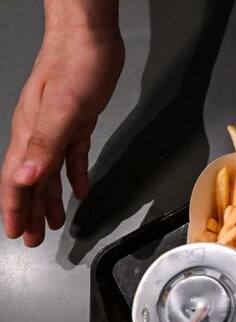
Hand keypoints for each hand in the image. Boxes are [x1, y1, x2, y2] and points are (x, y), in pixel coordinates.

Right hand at [1, 23, 123, 245]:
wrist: (89, 36)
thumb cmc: (75, 66)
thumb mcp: (62, 108)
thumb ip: (45, 145)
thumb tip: (26, 179)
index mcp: (29, 134)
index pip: (17, 180)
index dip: (14, 209)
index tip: (15, 233)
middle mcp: (38, 134)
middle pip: (30, 182)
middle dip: (28, 212)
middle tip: (30, 239)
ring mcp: (56, 128)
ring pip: (49, 174)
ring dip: (49, 200)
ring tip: (51, 224)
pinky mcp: (76, 122)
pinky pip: (71, 157)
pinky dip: (74, 176)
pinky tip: (79, 191)